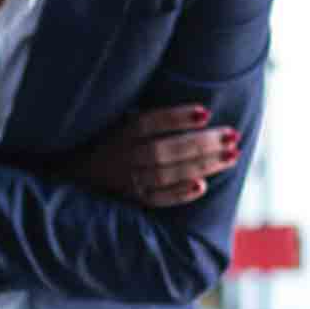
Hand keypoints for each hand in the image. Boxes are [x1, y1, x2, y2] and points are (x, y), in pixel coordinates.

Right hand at [69, 105, 241, 208]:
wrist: (76, 173)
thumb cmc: (108, 140)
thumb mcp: (118, 121)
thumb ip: (147, 117)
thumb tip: (195, 108)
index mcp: (118, 132)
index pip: (148, 123)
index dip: (176, 118)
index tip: (206, 112)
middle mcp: (122, 156)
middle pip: (164, 150)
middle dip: (202, 144)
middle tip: (233, 135)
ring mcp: (127, 180)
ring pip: (166, 174)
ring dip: (202, 165)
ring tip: (231, 155)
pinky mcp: (132, 200)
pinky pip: (158, 199)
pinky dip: (180, 194)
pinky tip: (203, 186)